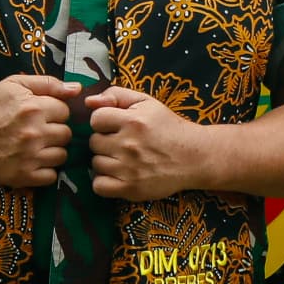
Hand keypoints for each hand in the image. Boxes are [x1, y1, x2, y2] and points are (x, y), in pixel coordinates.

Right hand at [0, 74, 78, 188]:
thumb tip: (77, 89)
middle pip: (66, 134)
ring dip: (51, 151)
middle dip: (54, 132)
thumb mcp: (13, 84)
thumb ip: (47, 83)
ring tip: (34, 147)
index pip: (65, 112)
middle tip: (36, 132)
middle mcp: (34, 133)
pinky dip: (45, 171)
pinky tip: (32, 162)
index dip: (53, 112)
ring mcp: (29, 156)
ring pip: (62, 156)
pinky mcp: (23, 176)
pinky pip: (51, 177)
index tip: (39, 115)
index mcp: (34, 108)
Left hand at [86, 86, 217, 201]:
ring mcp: (129, 169)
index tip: (116, 126)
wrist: (195, 157)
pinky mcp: (131, 188)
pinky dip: (104, 182)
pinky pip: (98, 186)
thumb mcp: (146, 103)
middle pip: (93, 142)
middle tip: (122, 144)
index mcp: (133, 121)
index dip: (104, 122)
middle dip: (105, 141)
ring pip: (95, 163)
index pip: (95, 119)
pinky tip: (117, 175)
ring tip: (123, 159)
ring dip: (105, 161)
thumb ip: (116, 95)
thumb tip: (88, 101)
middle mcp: (129, 145)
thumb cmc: (168, 127)